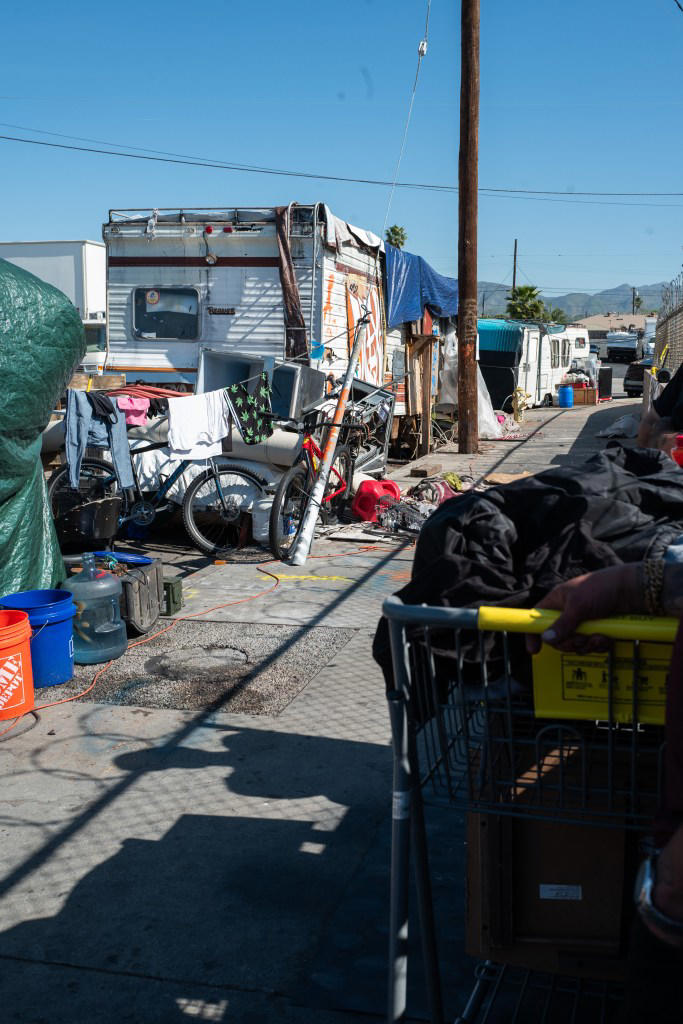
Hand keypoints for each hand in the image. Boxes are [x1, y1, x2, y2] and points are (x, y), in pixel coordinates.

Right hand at [525, 564, 641, 654]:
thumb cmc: (601, 588)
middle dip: (570, 643)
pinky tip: (607, 638)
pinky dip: (599, 644)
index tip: (534, 649)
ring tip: (599, 637)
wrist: (632, 589)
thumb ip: (562, 624)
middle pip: (558, 637)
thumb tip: (546, 638)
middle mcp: (568, 612)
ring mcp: (583, 622)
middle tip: (581, 640)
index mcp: (558, 602)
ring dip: (588, 644)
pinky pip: (592, 644)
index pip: (537, 618)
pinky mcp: (598, 629)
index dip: (534, 633)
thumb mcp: (579, 606)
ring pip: (577, 643)